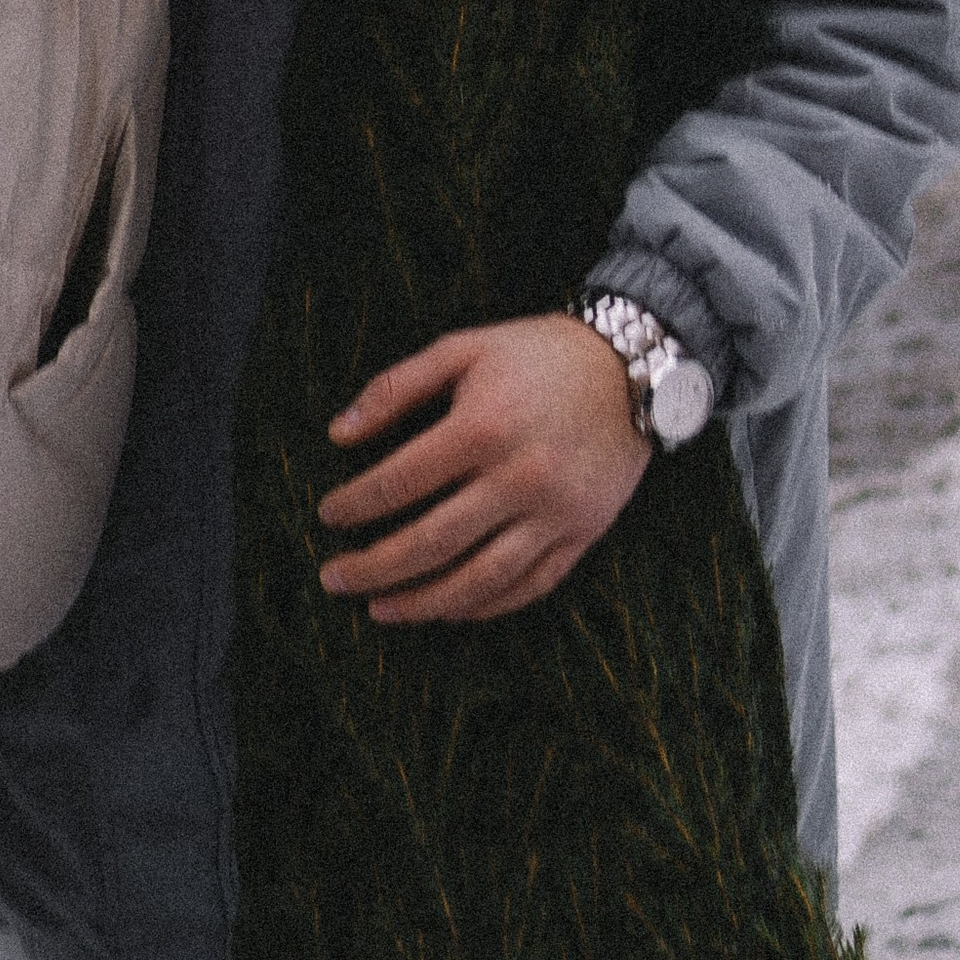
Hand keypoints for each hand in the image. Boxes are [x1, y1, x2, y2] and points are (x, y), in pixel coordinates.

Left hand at [315, 314, 651, 624]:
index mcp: (482, 426)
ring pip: (478, 580)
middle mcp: (518, 477)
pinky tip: (448, 610)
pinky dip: (483, 607)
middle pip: (431, 541)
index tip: (328, 516)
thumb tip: (337, 433)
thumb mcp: (463, 348)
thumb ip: (396, 387)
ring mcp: (553, 513)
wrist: (631, 367)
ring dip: (422, 602)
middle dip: (374, 567)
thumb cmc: (536, 354)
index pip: (400, 481)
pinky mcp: (582, 535)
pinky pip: (528, 587)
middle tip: (334, 579)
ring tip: (380, 609)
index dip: (356, 504)